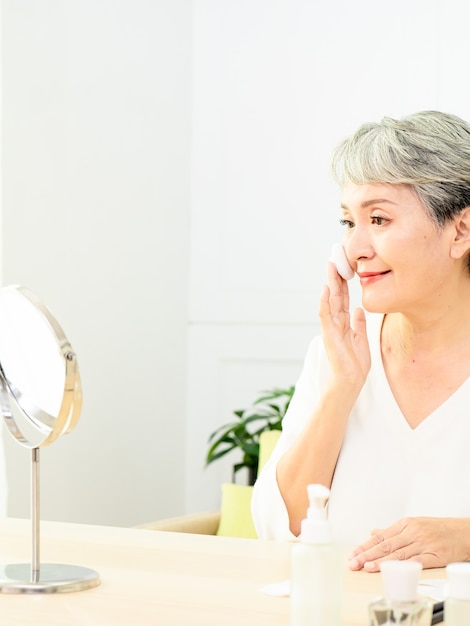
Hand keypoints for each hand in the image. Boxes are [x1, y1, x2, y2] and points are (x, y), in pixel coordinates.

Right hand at [319, 261, 369, 387]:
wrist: (350, 380)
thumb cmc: (354, 362)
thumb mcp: (361, 338)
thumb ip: (358, 323)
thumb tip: (360, 309)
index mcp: (343, 321)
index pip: (343, 297)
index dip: (344, 281)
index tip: (345, 265)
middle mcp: (335, 321)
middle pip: (336, 294)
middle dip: (336, 276)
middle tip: (336, 257)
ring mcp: (331, 327)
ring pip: (330, 300)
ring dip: (330, 283)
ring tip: (331, 266)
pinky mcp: (329, 334)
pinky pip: (326, 315)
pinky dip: (325, 302)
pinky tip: (326, 289)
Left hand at [348, 517, 469, 571]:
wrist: (464, 532)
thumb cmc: (438, 529)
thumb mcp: (414, 524)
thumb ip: (392, 531)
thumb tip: (373, 532)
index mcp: (405, 524)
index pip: (380, 536)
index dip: (365, 546)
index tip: (352, 554)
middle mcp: (412, 532)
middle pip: (385, 544)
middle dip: (367, 554)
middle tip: (353, 562)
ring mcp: (423, 543)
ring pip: (397, 553)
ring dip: (380, 561)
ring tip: (366, 567)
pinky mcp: (434, 555)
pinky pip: (415, 561)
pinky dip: (402, 566)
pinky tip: (391, 570)